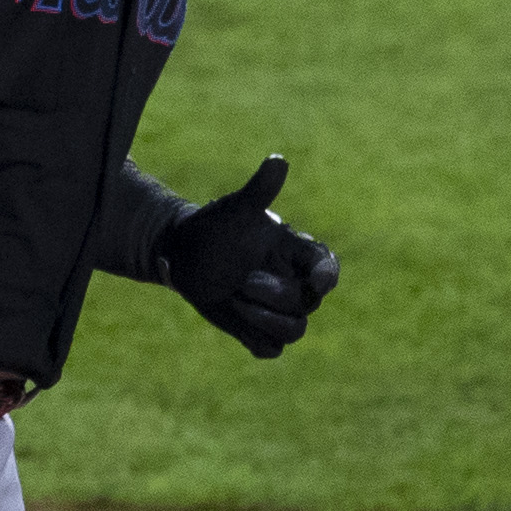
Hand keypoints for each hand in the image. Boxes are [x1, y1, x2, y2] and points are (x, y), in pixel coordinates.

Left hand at [160, 154, 340, 358]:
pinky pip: (271, 349)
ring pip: (295, 331)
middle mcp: (292, 282)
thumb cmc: (215, 226)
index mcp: (295, 252)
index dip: (327, 276)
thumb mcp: (235, 209)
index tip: (316, 282)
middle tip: (244, 280)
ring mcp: (275, 309)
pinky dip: (258, 341)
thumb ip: (259, 191)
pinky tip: (237, 319)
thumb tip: (278, 161)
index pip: (326, 267)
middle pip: (307, 303)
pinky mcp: (256, 330)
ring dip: (268, 320)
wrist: (183, 253)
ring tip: (236, 300)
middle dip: (277, 295)